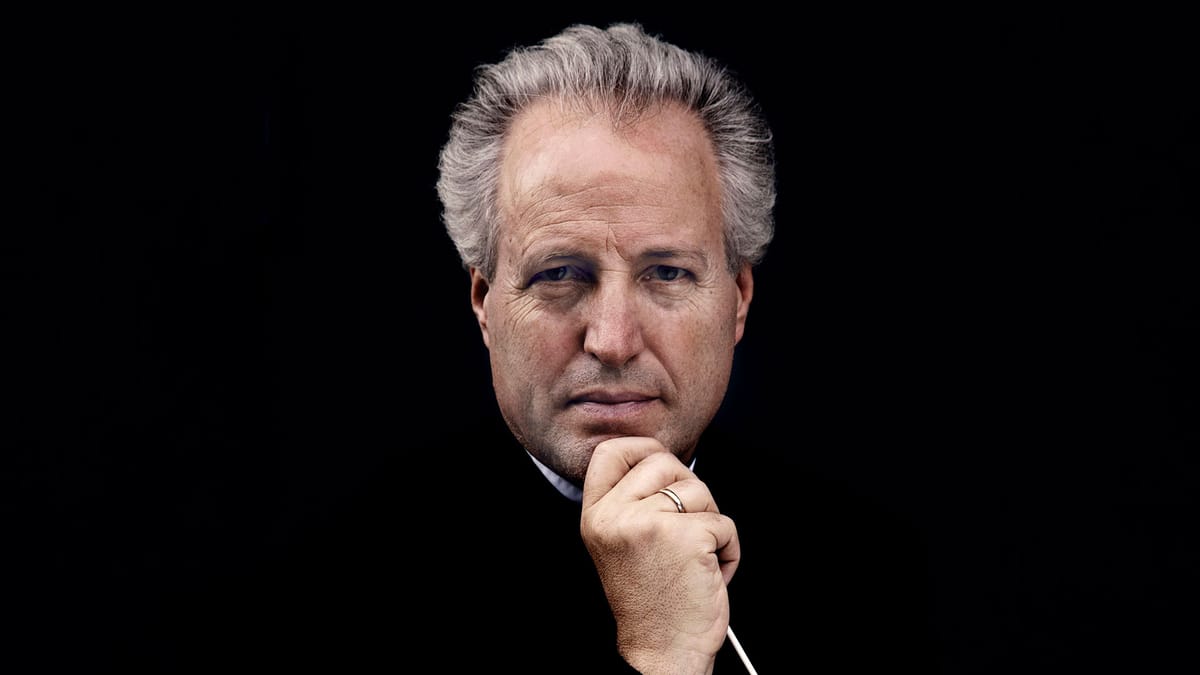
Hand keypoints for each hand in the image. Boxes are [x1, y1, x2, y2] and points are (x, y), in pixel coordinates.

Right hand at [580, 437, 739, 674]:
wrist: (662, 652)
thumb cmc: (650, 603)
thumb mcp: (620, 543)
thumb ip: (631, 502)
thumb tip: (664, 462)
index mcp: (595, 516)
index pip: (611, 451)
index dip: (643, 449)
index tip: (662, 465)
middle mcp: (616, 516)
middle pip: (663, 461)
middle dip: (688, 488)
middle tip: (687, 527)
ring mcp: (649, 523)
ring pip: (698, 489)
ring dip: (711, 521)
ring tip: (696, 557)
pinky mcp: (686, 536)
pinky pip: (724, 522)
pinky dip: (729, 548)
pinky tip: (710, 572)